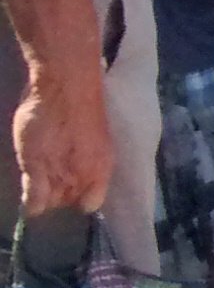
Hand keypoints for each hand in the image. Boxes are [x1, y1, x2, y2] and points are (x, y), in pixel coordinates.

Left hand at [13, 66, 111, 218]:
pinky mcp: (98, 128)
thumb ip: (36, 188)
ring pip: (82, 169)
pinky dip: (68, 153)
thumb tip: (35, 211)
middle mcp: (105, 163)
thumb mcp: (32, 158)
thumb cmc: (48, 119)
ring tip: (40, 153)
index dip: (63, 202)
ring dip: (62, 168)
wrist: (65, 76)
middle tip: (35, 170)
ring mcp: (104, 144)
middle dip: (61, 185)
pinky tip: (53, 140)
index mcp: (94, 175)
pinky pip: (84, 152)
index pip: (87, 204)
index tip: (40, 193)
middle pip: (83, 188)